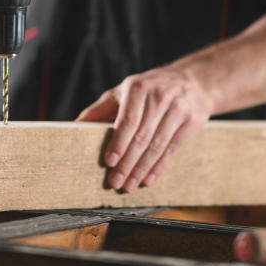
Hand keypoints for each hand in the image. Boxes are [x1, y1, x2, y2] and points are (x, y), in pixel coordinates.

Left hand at [75, 64, 212, 192]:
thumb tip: (73, 126)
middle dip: (128, 162)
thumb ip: (100, 109)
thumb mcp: (124, 91)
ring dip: (142, 169)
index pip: (128, 120)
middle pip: (142, 136)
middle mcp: (159, 96)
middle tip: (116, 183)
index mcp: (138, 87)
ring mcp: (178, 107)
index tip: (109, 162)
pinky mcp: (193, 120)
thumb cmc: (150, 88)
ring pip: (157, 145)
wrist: (193, 80)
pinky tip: (148, 179)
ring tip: (130, 186)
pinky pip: (173, 148)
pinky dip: (159, 167)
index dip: (118, 142)